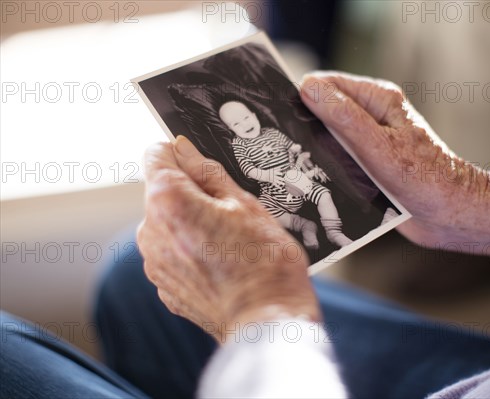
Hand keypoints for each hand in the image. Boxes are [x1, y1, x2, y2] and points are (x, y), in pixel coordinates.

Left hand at [137, 136, 320, 343]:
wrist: (268, 321)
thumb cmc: (264, 261)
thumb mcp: (244, 203)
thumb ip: (206, 172)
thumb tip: (184, 149)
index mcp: (167, 201)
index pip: (156, 155)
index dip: (181, 154)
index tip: (202, 165)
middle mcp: (149, 231)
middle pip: (163, 192)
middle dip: (190, 193)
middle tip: (231, 211)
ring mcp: (154, 262)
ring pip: (169, 224)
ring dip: (191, 223)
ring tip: (230, 242)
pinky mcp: (164, 286)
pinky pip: (173, 253)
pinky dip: (191, 251)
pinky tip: (222, 264)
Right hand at [300, 72, 489, 256]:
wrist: (453, 216)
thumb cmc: (425, 179)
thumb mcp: (379, 147)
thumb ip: (344, 118)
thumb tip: (308, 88)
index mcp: (377, 100)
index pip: (325, 85)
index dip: (302, 98)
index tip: (282, 118)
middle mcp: (371, 117)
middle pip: (324, 113)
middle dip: (305, 128)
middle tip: (287, 150)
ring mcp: (369, 143)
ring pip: (328, 141)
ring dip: (315, 154)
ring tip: (297, 170)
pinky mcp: (368, 167)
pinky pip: (338, 163)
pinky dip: (327, 171)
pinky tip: (315, 185)